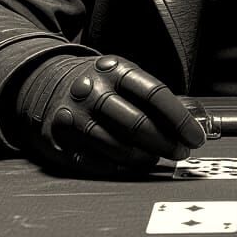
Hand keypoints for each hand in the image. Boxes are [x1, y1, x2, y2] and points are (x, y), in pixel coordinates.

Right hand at [12, 54, 204, 173]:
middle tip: (180, 153)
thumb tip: (190, 124)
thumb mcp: (121, 75)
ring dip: (143, 158)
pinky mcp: (58, 137)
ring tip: (154, 159)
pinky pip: (94, 160)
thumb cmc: (97, 84)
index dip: (180, 120)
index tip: (195, 138)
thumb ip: (150, 96)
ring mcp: (74, 113)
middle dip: (166, 143)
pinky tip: (128, 165)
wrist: (42, 80)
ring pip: (117, 146)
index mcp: (115, 69)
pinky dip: (117, 167)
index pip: (156, 94)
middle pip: (138, 123)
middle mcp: (93, 89)